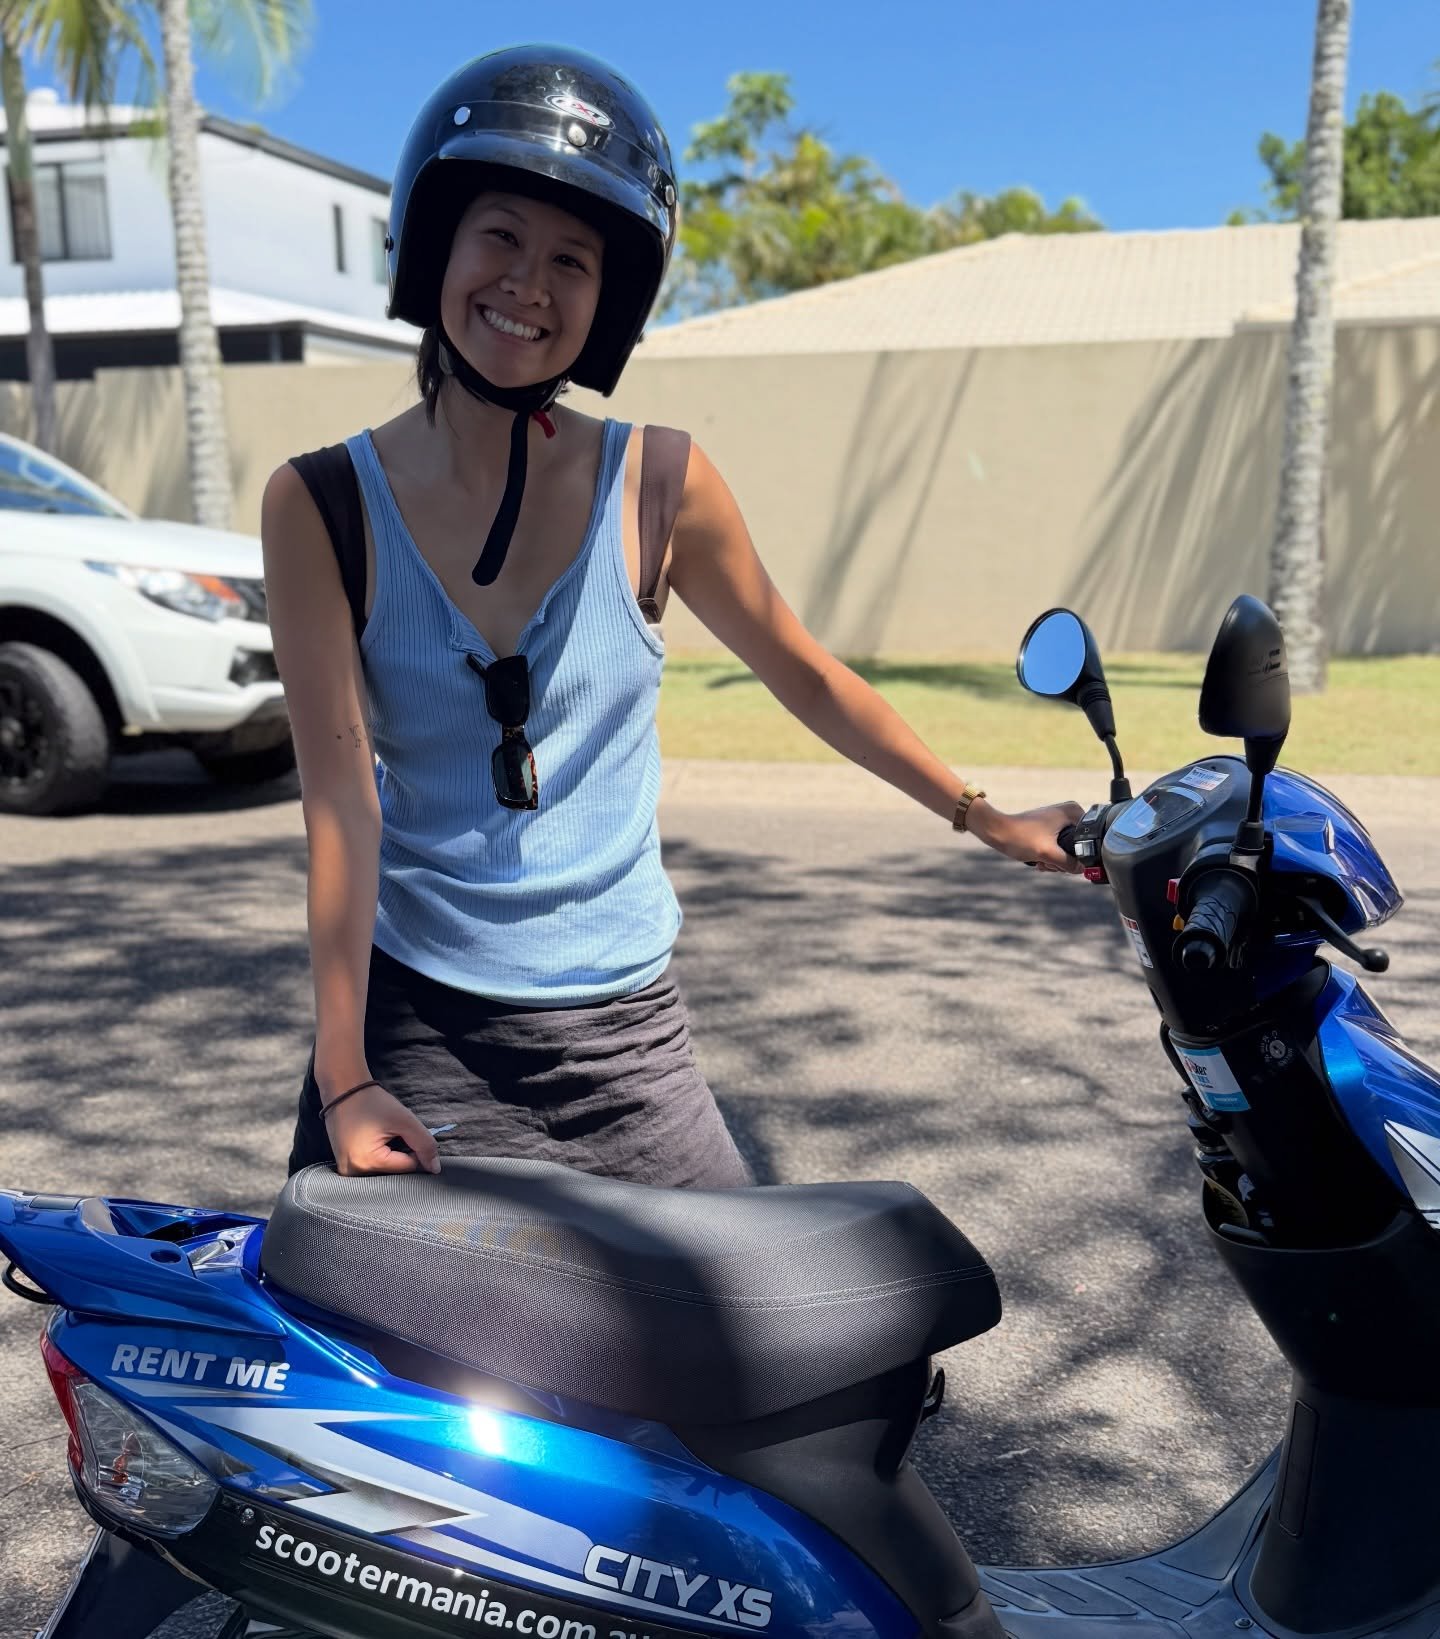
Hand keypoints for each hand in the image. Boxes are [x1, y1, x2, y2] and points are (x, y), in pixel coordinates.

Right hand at [323, 1082, 440, 1175]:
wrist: (343, 1090)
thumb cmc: (372, 1102)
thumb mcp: (405, 1120)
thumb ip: (424, 1144)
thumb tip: (434, 1169)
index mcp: (369, 1162)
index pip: (407, 1167)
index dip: (414, 1150)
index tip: (404, 1132)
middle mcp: (354, 1172)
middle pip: (394, 1172)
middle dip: (400, 1155)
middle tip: (391, 1134)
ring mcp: (346, 1171)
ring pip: (383, 1171)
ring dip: (388, 1157)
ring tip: (379, 1136)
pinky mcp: (344, 1166)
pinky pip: (369, 1168)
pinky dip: (377, 1157)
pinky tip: (371, 1141)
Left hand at [968, 798, 1085, 871]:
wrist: (996, 831)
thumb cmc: (1020, 837)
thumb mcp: (1048, 853)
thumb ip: (1069, 863)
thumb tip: (1083, 870)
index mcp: (1074, 812)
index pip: (1089, 840)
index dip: (1076, 855)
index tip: (1057, 857)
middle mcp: (1069, 813)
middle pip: (1077, 847)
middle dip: (1062, 860)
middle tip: (1046, 859)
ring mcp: (1059, 821)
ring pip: (1066, 851)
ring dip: (1054, 861)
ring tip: (1040, 859)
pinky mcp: (1050, 829)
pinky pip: (1057, 848)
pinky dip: (1048, 857)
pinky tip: (1037, 860)